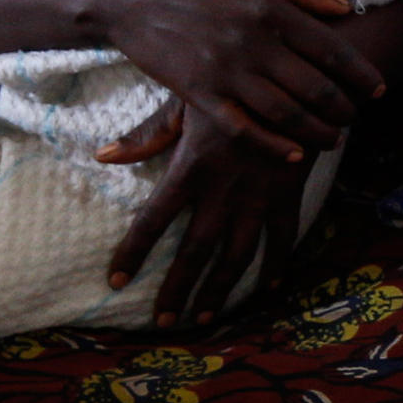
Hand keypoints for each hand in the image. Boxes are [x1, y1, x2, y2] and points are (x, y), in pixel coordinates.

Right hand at [92, 0, 378, 160]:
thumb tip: (344, 8)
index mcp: (271, 10)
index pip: (332, 50)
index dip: (361, 75)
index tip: (379, 89)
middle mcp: (254, 43)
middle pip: (316, 88)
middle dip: (344, 108)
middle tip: (356, 117)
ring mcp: (225, 71)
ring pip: (285, 113)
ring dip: (317, 131)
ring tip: (334, 138)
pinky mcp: (197, 92)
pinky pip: (242, 128)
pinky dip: (271, 145)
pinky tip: (292, 154)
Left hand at [99, 96, 318, 326]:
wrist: (299, 80)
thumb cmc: (235, 86)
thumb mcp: (186, 102)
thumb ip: (147, 134)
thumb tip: (103, 156)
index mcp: (191, 168)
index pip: (152, 220)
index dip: (132, 253)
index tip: (115, 281)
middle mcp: (222, 191)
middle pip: (193, 251)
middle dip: (177, 290)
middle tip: (162, 322)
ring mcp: (259, 197)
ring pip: (235, 256)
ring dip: (219, 290)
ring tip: (203, 317)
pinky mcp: (290, 196)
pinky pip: (282, 240)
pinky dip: (274, 267)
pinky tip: (265, 290)